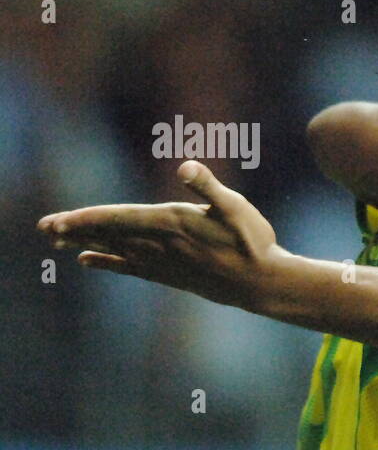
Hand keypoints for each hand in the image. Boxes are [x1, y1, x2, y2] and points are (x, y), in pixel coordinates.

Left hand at [37, 162, 283, 309]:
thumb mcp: (236, 207)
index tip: (58, 221)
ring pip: (115, 249)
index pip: (120, 219)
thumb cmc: (253, 242)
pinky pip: (129, 267)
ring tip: (55, 239)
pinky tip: (86, 260)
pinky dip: (106, 261)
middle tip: (43, 228)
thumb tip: (187, 166)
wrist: (263, 283)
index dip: (87, 219)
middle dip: (75, 230)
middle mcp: (161, 245)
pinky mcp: (170, 275)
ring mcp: (164, 262)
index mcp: (172, 224)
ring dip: (84, 242)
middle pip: (109, 235)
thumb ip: (209, 186)